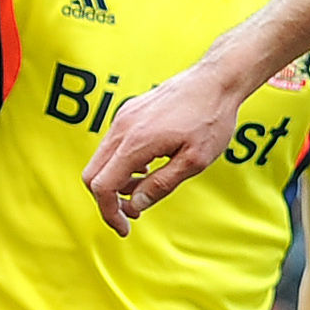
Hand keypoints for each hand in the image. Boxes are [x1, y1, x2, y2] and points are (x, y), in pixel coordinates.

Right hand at [83, 63, 244, 234]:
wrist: (217, 79)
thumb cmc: (211, 118)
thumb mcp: (194, 161)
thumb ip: (161, 185)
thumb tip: (135, 206)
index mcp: (135, 142)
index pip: (103, 186)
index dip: (109, 213)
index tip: (125, 229)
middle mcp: (122, 127)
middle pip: (93, 174)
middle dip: (109, 200)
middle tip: (133, 214)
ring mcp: (123, 117)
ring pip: (102, 159)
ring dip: (117, 181)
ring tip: (146, 189)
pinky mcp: (129, 112)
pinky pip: (113, 145)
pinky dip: (122, 164)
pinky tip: (149, 166)